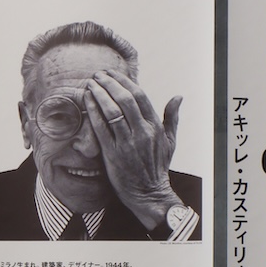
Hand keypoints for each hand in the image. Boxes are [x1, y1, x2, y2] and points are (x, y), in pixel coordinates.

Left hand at [84, 71, 183, 230]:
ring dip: (100, 94)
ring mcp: (128, 143)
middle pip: (125, 99)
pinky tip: (87, 100)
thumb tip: (178, 97)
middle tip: (98, 74)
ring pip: (112, 111)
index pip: (140, 96)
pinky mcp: (113, 154)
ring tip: (91, 84)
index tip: (112, 73)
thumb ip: (172, 117)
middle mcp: (143, 133)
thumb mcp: (170, 141)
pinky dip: (93, 111)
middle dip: (110, 83)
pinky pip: (101, 128)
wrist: (149, 193)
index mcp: (155, 127)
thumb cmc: (158, 167)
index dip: (124, 81)